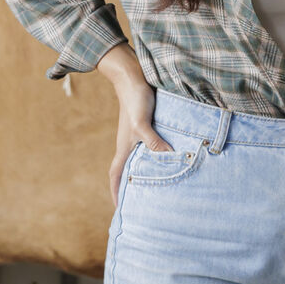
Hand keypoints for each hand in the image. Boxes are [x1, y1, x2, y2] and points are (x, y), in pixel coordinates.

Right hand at [96, 44, 171, 203]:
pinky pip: (151, 148)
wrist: (133, 75)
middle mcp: (129, 143)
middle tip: (141, 204)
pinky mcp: (146, 126)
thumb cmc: (135, 99)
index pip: (116, 174)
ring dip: (145, 173)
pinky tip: (169, 159)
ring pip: (140, 159)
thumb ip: (153, 140)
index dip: (116, 190)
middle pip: (127, 170)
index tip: (119, 207)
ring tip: (157, 187)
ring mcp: (137, 135)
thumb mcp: (142, 122)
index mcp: (124, 146)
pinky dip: (156, 157)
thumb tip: (168, 157)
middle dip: (130, 187)